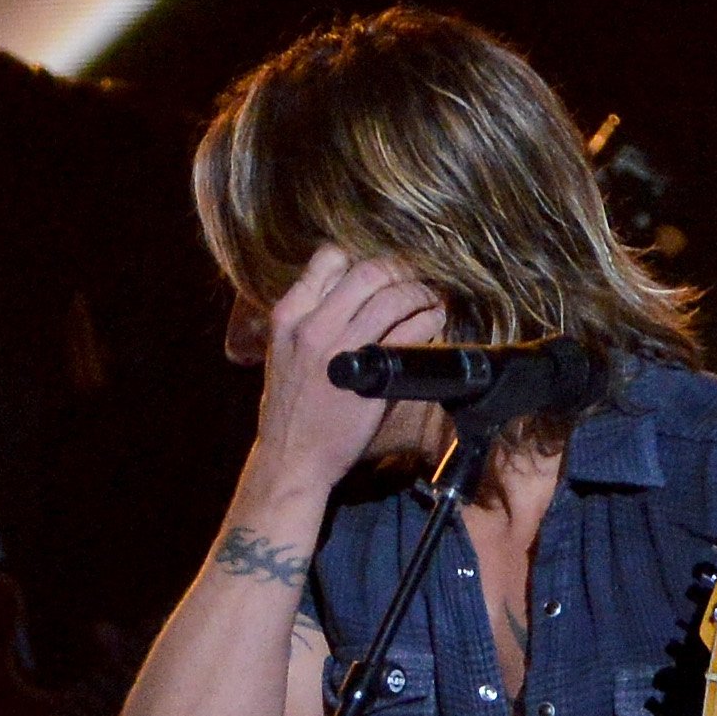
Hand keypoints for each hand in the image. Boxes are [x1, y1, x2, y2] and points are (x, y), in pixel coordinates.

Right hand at [228, 244, 447, 514]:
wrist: (291, 459)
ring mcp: (342, 348)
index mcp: (288, 316)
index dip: (359, 257)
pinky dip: (429, 319)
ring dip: (420, 292)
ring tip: (430, 299)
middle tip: (413, 279)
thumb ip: (308, 320)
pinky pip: (410, 329)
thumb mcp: (283, 354)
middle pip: (368, 271)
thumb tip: (347, 293)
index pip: (328, 259)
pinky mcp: (371, 371)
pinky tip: (434, 320)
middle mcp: (313, 325)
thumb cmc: (290, 411)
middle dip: (399, 270)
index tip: (377, 271)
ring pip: (393, 296)